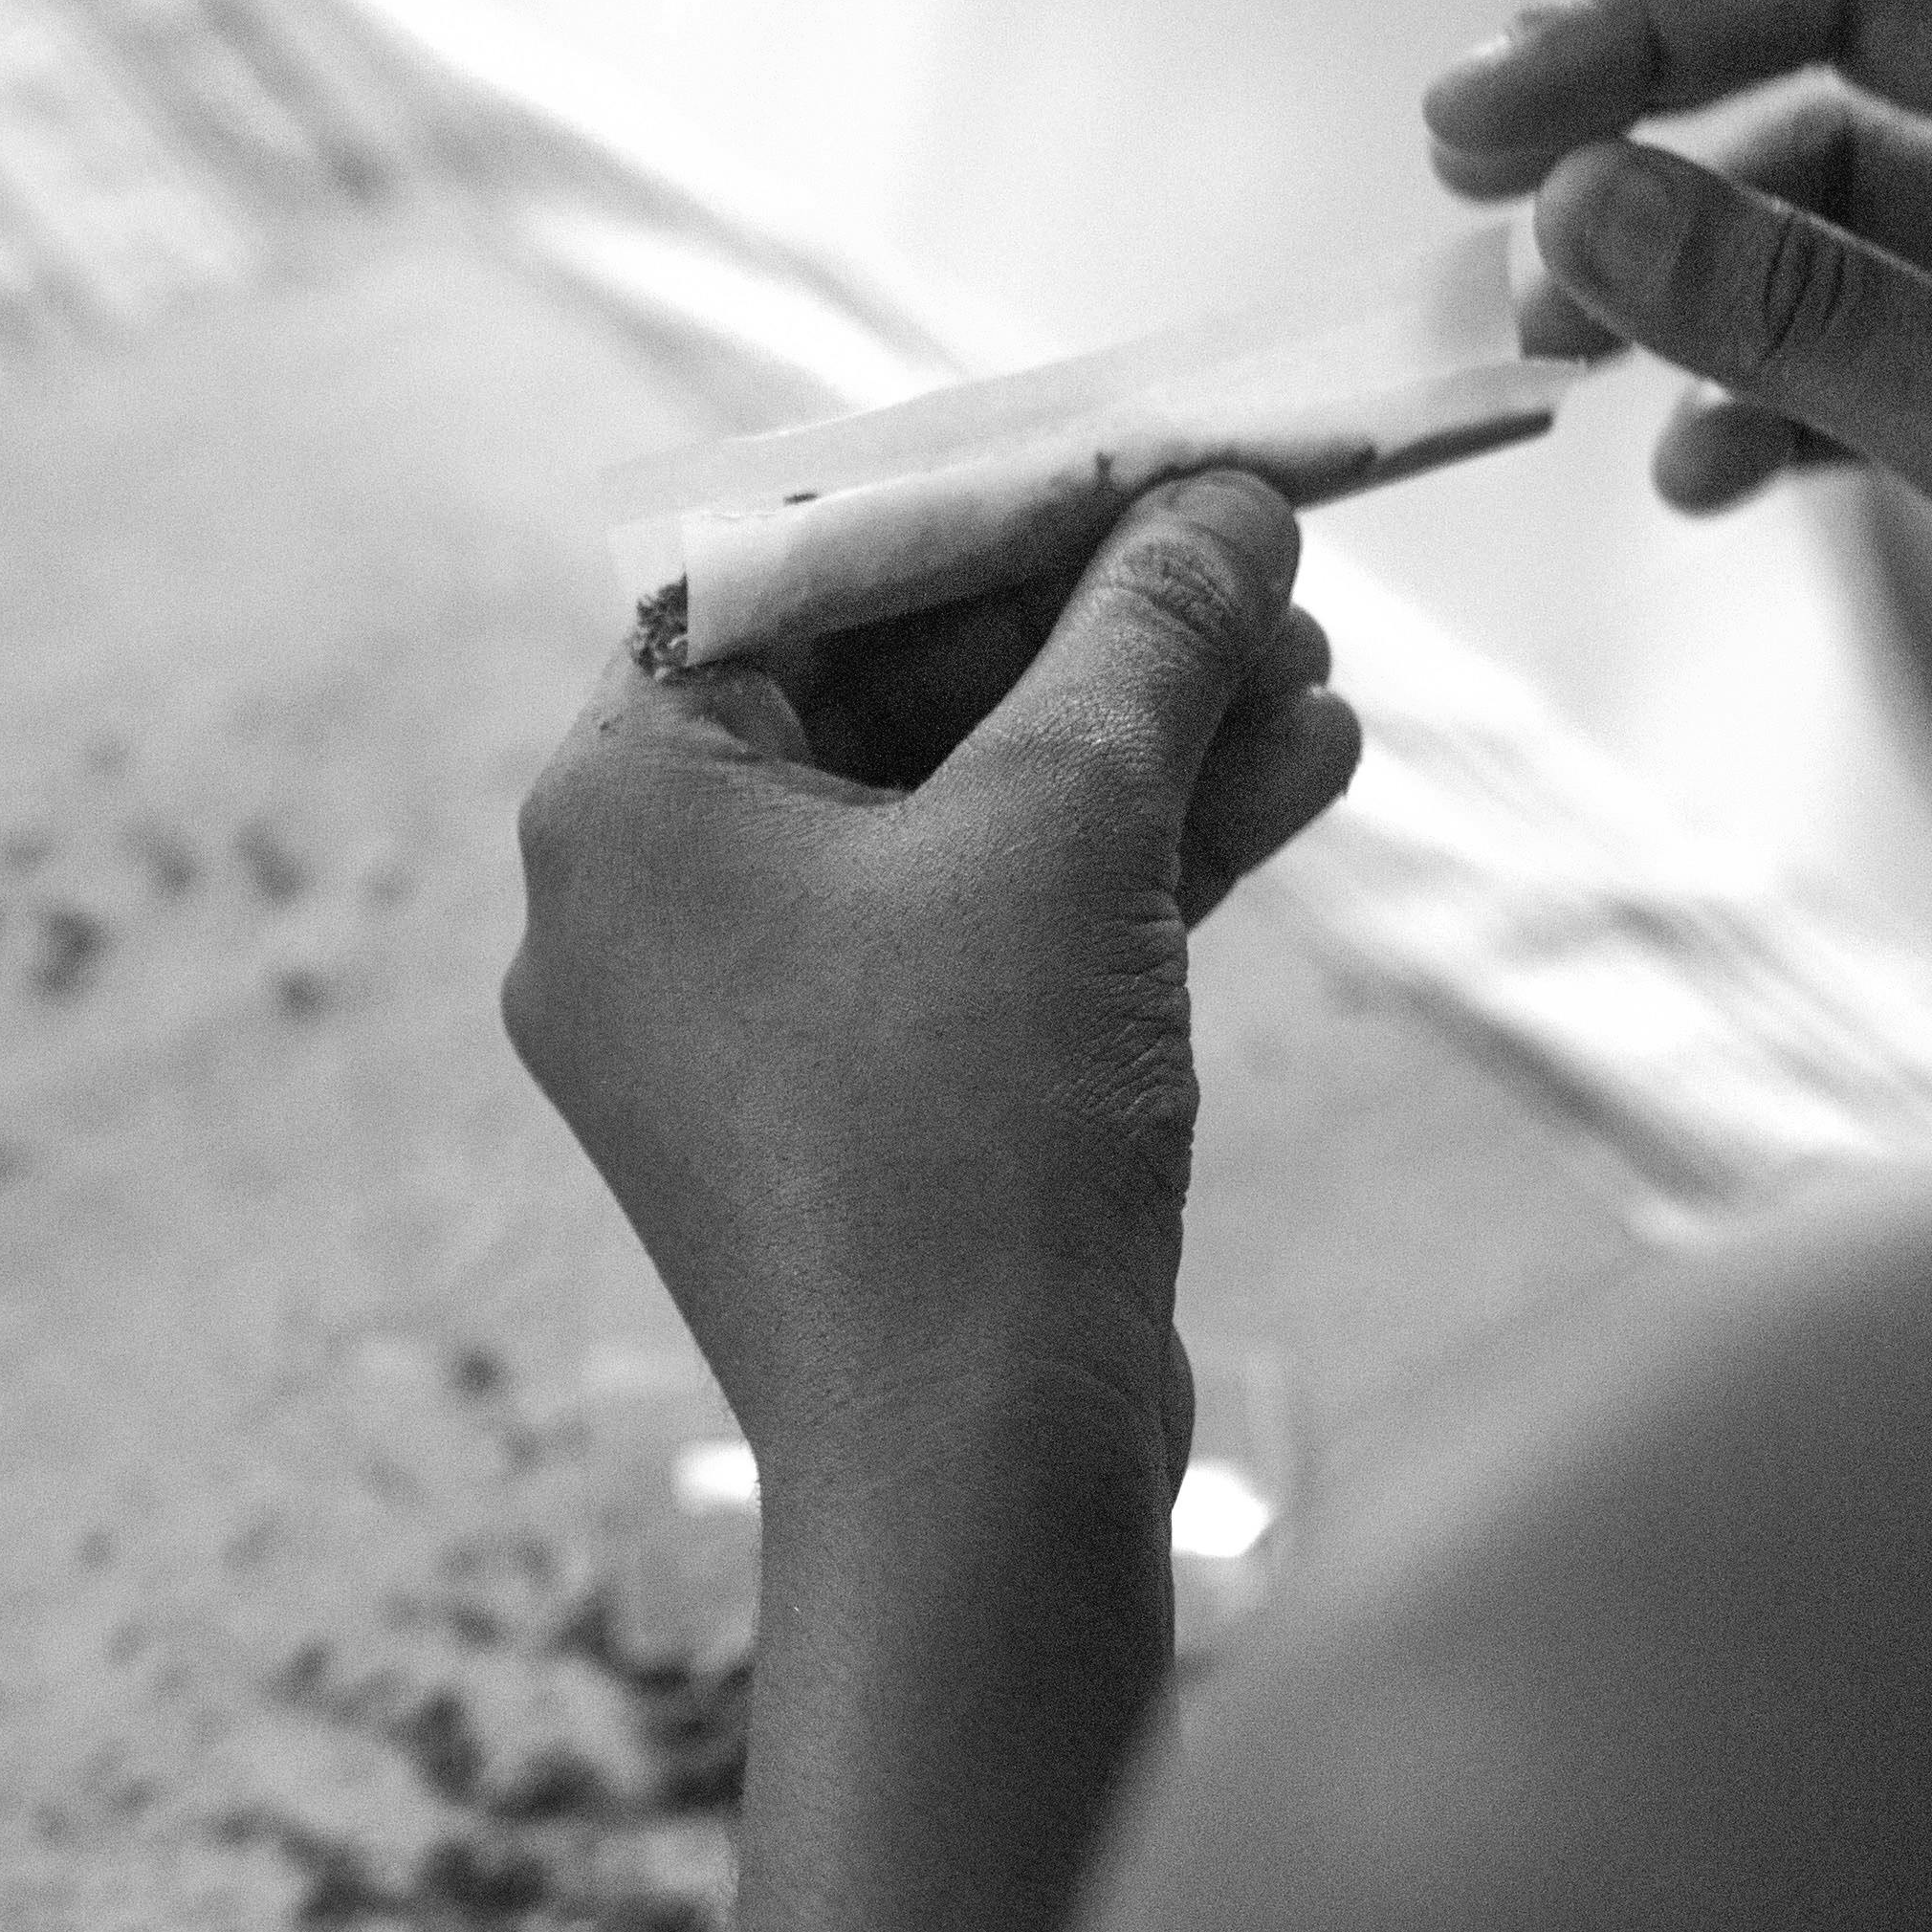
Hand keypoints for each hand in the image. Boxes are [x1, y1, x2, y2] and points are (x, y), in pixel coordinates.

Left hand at [502, 477, 1354, 1486]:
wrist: (975, 1474)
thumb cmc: (965, 1133)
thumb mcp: (1065, 830)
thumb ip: (1137, 641)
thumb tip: (1214, 507)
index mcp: (614, 802)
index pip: (791, 577)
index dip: (983, 504)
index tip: (1139, 457)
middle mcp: (640, 897)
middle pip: (883, 689)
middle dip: (1091, 629)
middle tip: (1267, 564)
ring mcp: (740, 1012)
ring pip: (957, 810)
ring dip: (1139, 733)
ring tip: (1317, 665)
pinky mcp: (852, 1103)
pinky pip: (983, 925)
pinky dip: (1125, 855)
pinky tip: (1304, 771)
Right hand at [1426, 0, 1931, 644]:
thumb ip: (1806, 313)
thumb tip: (1583, 203)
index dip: (1643, 25)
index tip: (1480, 112)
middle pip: (1808, 90)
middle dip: (1629, 150)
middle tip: (1471, 195)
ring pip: (1810, 233)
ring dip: (1670, 297)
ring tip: (1558, 362)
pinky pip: (1854, 355)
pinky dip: (1754, 410)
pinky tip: (1701, 476)